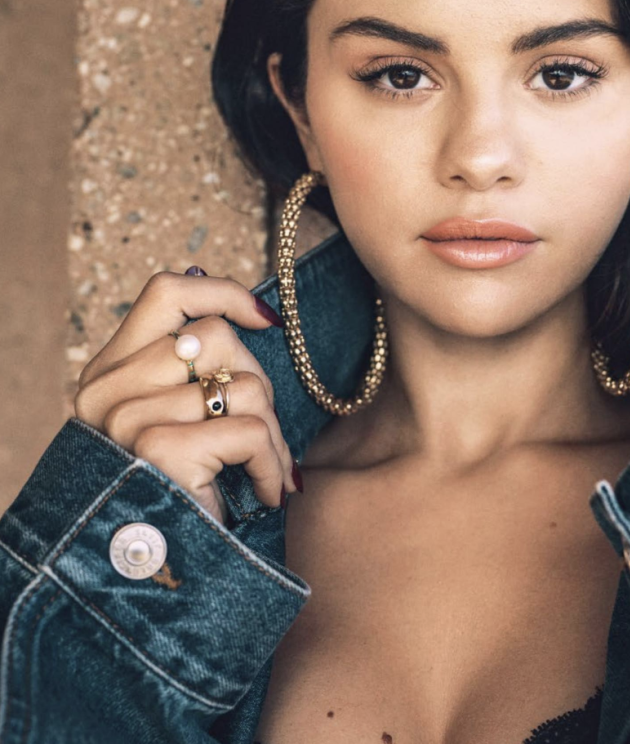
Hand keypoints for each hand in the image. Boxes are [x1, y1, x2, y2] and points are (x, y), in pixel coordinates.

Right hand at [74, 270, 297, 524]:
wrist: (152, 584)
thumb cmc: (175, 499)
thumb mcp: (170, 425)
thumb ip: (190, 375)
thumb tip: (252, 315)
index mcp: (108, 373)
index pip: (167, 293)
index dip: (222, 292)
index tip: (265, 318)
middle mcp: (108, 389)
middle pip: (220, 339)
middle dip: (260, 388)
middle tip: (264, 438)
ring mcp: (129, 418)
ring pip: (247, 387)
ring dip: (275, 436)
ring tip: (268, 472)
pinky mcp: (160, 451)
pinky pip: (253, 432)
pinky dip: (274, 467)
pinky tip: (268, 494)